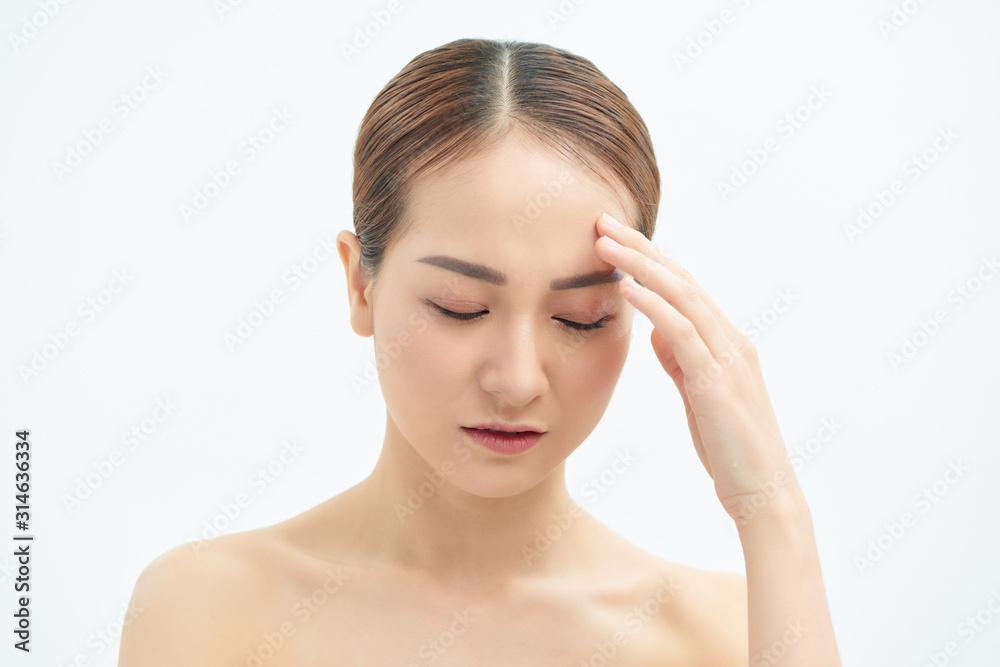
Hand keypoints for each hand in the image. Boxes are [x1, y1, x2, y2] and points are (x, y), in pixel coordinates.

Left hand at [594, 212, 799, 523]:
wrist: (762, 492)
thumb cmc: (729, 447)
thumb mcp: (698, 395)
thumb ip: (681, 360)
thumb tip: (656, 331)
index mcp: (726, 342)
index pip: (684, 287)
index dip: (649, 259)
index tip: (613, 239)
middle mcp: (730, 340)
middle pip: (681, 279)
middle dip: (641, 248)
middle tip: (601, 220)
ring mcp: (727, 357)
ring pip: (682, 296)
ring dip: (641, 265)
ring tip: (604, 242)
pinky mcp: (717, 381)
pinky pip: (682, 333)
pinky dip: (654, 305)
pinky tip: (627, 288)